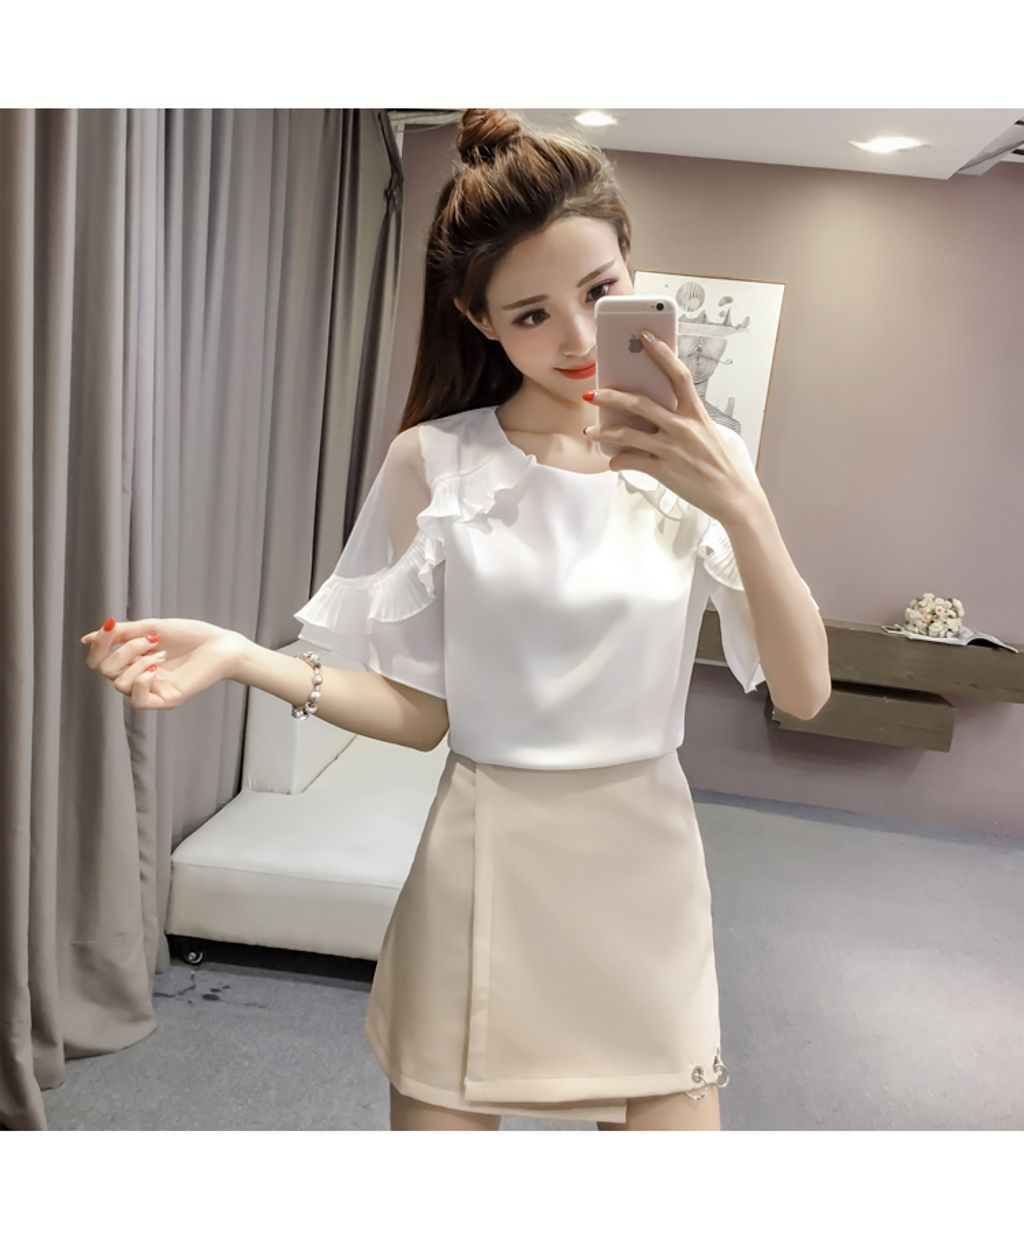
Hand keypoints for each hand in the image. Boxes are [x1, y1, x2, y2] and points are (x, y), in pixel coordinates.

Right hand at [80, 617, 242, 710]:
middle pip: (106, 671)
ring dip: (137, 661)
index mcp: (132, 660)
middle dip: (124, 650)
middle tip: (151, 640)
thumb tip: (87, 638)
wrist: (221, 645)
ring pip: (119, 684)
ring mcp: (152, 690)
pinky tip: (156, 669)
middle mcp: (138, 677)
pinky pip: (137, 701)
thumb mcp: (151, 628)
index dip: (99, 645)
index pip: (99, 661)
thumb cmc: (190, 634)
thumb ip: (121, 634)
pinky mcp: (166, 700)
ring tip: (161, 653)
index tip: (110, 627)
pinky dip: (141, 682)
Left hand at [583, 330, 763, 525]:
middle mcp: (683, 427)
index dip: (661, 353)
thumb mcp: (708, 433)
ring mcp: (672, 449)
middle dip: (611, 396)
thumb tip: (654, 413)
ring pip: (627, 434)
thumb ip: (685, 420)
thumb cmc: (719, 463)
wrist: (732, 495)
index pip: (678, 375)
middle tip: (592, 393)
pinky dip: (618, 461)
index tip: (644, 336)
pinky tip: (613, 461)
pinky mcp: (663, 470)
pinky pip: (631, 461)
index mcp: (696, 413)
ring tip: (589, 431)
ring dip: (603, 431)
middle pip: (640, 403)